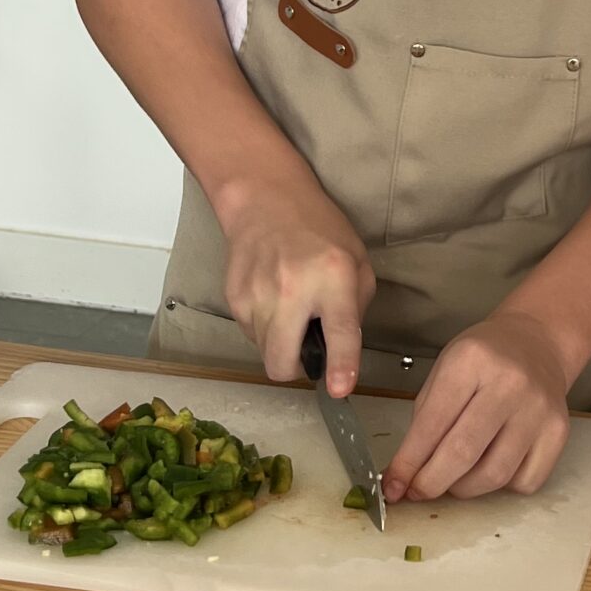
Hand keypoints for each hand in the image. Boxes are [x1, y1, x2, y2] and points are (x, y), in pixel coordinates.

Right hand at [217, 172, 373, 389]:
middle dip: (294, 369)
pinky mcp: (234, 298)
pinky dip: (264, 327)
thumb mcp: (357, 263)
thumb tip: (341, 351)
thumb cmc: (320, 230)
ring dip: (279, 344)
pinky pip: (250, 334)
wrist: (266, 201)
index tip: (340, 389)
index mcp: (334, 278)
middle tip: (306, 350)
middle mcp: (293, 288)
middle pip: (281, 362)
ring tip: (289, 310)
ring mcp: (257, 295)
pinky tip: (271, 298)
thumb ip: (354, 308)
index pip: (339, 330)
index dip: (341, 365)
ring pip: (264, 353)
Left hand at [384, 308, 574, 503]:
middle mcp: (510, 383)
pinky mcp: (559, 431)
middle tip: (418, 493)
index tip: (393, 486)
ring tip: (452, 479)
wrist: (536, 343)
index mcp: (472, 360)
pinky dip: (500, 486)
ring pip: (494, 475)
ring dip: (464, 489)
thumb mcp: (445, 371)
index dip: (408, 462)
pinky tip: (489, 466)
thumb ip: (425, 421)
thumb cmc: (484, 359)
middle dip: (431, 483)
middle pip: (463, 453)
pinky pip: (524, 482)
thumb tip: (405, 474)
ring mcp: (539, 409)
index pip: (432, 423)